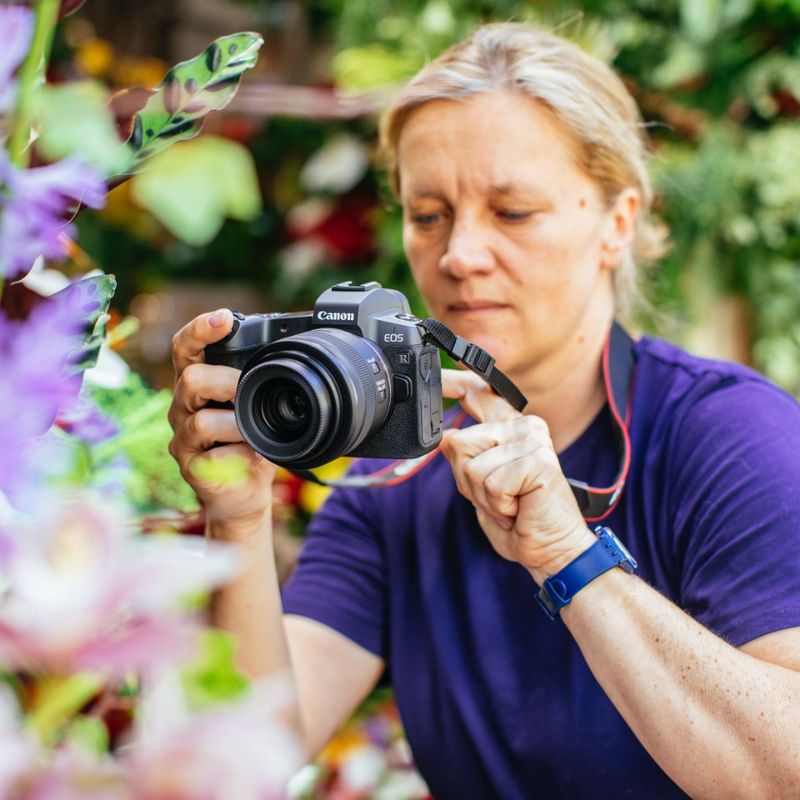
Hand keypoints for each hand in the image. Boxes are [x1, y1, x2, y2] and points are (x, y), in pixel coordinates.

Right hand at [168, 309, 275, 534]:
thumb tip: (289, 353)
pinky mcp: (189, 468)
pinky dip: (239, 457)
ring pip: (199, 421)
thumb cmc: (253, 444)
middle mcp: (183, 407)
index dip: (200, 329)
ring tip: (254, 434)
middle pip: (189, 379)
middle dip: (225, 382)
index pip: (186, 348)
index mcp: (199, 383)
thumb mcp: (261, 407)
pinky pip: (212, 457)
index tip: (224, 318)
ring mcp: (182, 438)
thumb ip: (262, 382)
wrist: (246, 494)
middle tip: (248, 391)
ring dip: (236, 426)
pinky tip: (251, 459)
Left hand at [441, 369, 594, 583]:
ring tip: (511, 503)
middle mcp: (524, 427)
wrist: (552, 550)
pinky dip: (498, 505)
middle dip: (468, 482)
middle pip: (459, 444)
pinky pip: (491, 484)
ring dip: (484, 497)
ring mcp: (533, 441)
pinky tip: (519, 507)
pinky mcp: (539, 461)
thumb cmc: (519, 521)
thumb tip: (447, 436)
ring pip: (472, 467)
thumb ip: (465, 459)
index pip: (479, 396)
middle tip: (499, 497)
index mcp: (510, 429)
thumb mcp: (480, 487)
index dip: (454, 383)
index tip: (436, 375)